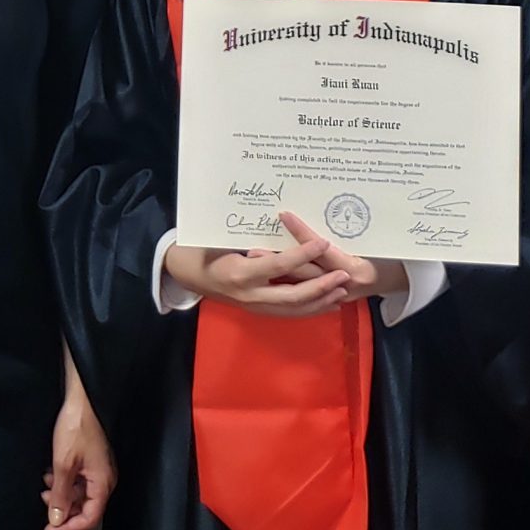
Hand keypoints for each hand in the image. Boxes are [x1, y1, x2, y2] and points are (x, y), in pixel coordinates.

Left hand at [44, 381, 114, 529]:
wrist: (81, 400)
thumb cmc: (77, 426)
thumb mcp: (63, 464)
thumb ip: (60, 495)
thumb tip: (56, 518)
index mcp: (103, 483)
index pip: (90, 518)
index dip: (68, 527)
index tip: (49, 528)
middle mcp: (105, 479)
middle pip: (86, 508)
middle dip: (63, 509)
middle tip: (45, 504)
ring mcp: (99, 470)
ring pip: (80, 495)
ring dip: (61, 495)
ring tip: (46, 485)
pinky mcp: (92, 461)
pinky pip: (79, 481)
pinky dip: (64, 482)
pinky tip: (51, 474)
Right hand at [163, 213, 403, 316]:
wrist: (185, 275)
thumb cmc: (201, 249)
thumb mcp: (218, 238)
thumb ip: (246, 234)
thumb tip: (276, 216)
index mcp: (240, 274)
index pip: (278, 265)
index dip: (302, 254)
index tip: (323, 242)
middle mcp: (250, 295)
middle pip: (293, 296)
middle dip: (321, 287)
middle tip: (344, 275)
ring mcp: (254, 307)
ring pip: (293, 309)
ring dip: (320, 301)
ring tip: (342, 290)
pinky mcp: (257, 311)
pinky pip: (288, 313)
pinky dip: (310, 309)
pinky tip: (327, 303)